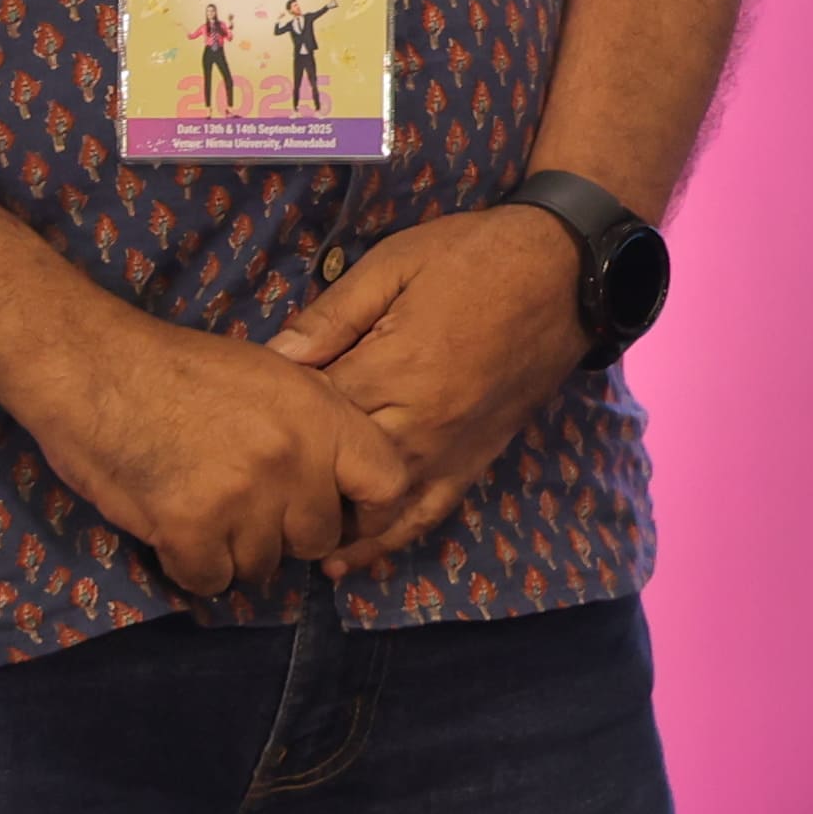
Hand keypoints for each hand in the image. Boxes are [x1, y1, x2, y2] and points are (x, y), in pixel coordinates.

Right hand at [4, 309, 415, 598]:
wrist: (98, 369)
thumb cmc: (181, 367)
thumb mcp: (274, 374)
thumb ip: (316, 423)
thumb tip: (345, 477)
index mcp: (321, 415)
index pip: (388, 484)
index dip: (371, 512)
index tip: (345, 519)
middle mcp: (292, 459)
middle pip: (319, 538)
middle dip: (287, 534)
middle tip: (249, 511)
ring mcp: (243, 497)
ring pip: (264, 565)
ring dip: (237, 552)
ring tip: (208, 514)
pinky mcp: (190, 529)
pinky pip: (212, 580)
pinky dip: (194, 568)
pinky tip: (178, 536)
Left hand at [267, 208, 599, 575]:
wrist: (565, 270)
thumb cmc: (473, 256)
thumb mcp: (394, 263)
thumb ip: (334, 315)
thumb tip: (273, 358)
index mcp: (394, 368)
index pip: (314, 413)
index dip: (276, 420)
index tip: (247, 420)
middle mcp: (420, 421)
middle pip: (339, 469)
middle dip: (296, 479)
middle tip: (251, 484)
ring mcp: (451, 447)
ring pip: (380, 506)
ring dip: (334, 526)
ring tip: (287, 537)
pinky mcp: (476, 458)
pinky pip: (429, 511)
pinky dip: (392, 539)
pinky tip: (357, 557)